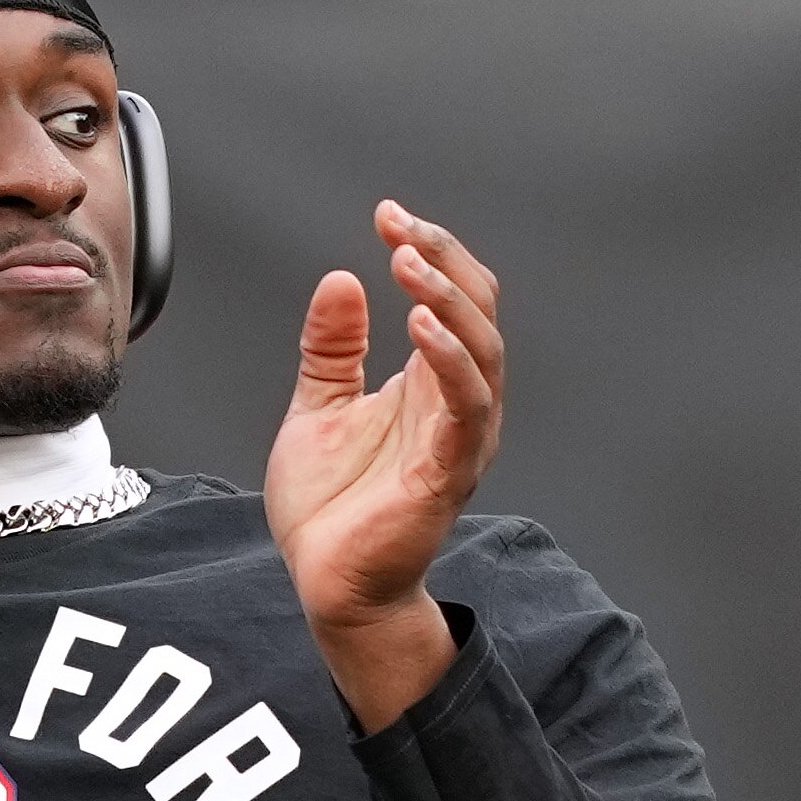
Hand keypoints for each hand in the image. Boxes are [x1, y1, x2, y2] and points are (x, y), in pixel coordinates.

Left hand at [265, 201, 503, 731]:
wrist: (328, 585)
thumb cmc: (332, 507)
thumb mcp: (319, 407)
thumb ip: (333, 348)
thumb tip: (341, 279)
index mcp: (431, 385)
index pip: (451, 300)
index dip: (429, 254)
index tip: (388, 216)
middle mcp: (457, 405)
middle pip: (477, 313)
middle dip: (443, 262)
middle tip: (402, 228)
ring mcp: (459, 438)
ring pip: (481, 353)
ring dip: (448, 302)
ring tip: (408, 264)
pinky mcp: (448, 473)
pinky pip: (465, 408)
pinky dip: (449, 362)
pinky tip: (419, 327)